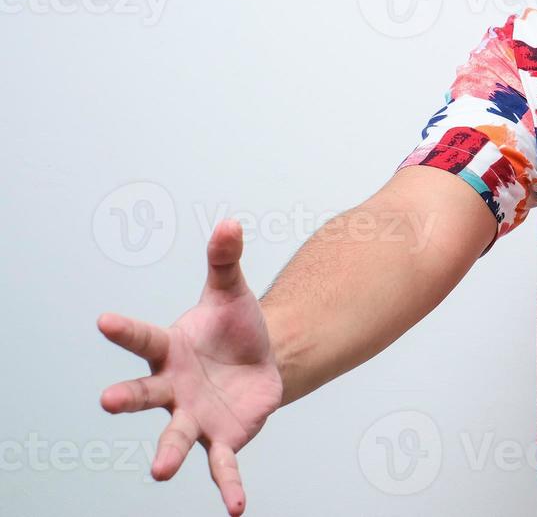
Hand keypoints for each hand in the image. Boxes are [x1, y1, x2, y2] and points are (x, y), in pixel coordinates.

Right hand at [97, 219, 282, 515]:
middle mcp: (173, 387)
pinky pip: (223, 466)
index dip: (124, 330)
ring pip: (176, 436)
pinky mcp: (224, 437)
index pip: (143, 338)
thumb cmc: (233, 326)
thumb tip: (230, 222)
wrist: (259, 360)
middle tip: (105, 401)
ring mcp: (195, 416)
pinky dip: (229, 487)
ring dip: (167, 453)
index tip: (103, 320)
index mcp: (169, 349)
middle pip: (144, 394)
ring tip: (157, 471)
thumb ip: (225, 259)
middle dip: (126, 397)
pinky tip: (238, 509)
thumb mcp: (231, 291)